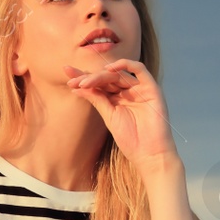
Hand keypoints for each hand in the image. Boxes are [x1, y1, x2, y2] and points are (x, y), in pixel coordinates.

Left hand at [65, 59, 178, 175]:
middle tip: (74, 82)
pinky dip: (125, 65)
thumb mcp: (109, 117)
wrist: (150, 154)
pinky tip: (109, 69)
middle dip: (88, 77)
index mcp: (117, 99)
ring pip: (118, 74)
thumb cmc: (131, 140)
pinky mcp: (151, 88)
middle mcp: (128, 91)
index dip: (83, 79)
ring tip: (85, 82)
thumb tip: (76, 87)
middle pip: (106, 77)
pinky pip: (140, 69)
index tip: (67, 77)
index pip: (98, 84)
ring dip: (100, 76)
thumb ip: (97, 99)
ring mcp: (140, 89)